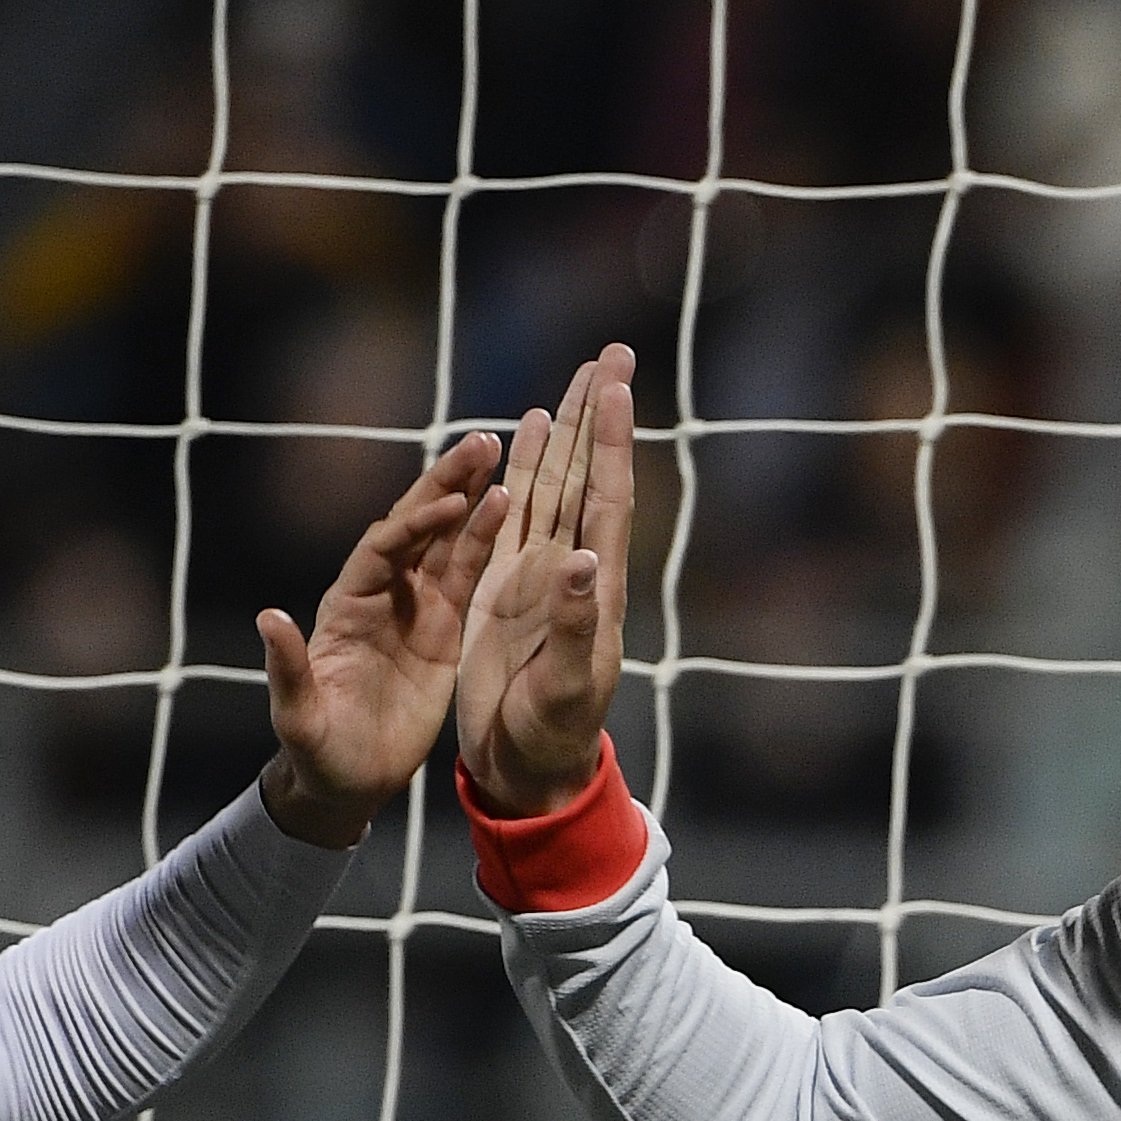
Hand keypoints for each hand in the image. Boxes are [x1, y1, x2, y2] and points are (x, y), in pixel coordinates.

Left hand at [257, 429, 510, 847]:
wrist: (345, 780)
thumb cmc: (316, 749)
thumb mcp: (297, 714)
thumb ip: (287, 667)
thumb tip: (270, 618)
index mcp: (347, 604)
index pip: (383, 550)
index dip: (414, 525)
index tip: (449, 504)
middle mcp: (381, 594)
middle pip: (414, 526)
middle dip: (444, 483)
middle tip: (480, 441)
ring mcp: (414, 608)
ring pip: (444, 541)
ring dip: (468, 497)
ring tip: (497, 453)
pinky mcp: (443, 630)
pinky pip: (466, 578)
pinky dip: (485, 543)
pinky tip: (506, 507)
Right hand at [455, 344, 635, 813]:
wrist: (526, 769)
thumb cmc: (550, 739)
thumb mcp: (565, 689)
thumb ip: (573, 624)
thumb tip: (580, 558)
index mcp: (593, 590)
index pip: (607, 499)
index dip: (612, 442)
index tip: (615, 384)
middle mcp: (571, 570)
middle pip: (588, 476)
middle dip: (598, 415)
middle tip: (612, 350)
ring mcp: (538, 576)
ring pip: (555, 487)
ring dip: (565, 433)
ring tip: (572, 380)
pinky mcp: (505, 587)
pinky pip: (516, 516)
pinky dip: (523, 472)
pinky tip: (524, 438)